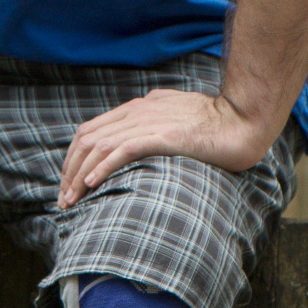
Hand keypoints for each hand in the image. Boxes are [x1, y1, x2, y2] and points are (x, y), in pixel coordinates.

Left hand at [57, 89, 270, 209]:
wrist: (242, 120)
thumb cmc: (214, 122)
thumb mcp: (174, 115)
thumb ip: (154, 120)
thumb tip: (139, 133)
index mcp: (137, 107)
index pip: (90, 131)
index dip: (74, 158)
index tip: (69, 183)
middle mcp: (136, 111)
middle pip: (87, 140)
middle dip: (70, 171)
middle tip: (64, 199)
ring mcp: (148, 122)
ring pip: (99, 147)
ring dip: (80, 176)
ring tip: (72, 200)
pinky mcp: (162, 136)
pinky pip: (122, 150)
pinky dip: (103, 167)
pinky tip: (92, 185)